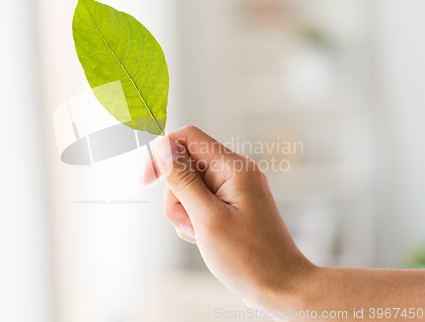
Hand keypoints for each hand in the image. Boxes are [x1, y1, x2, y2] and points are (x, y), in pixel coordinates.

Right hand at [139, 125, 314, 306]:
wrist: (279, 287)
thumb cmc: (250, 258)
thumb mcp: (208, 218)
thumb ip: (183, 180)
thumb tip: (164, 147)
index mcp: (234, 168)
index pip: (187, 137)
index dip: (162, 153)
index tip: (146, 180)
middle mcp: (234, 173)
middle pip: (184, 167)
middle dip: (176, 196)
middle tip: (192, 223)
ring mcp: (232, 190)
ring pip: (187, 188)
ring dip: (184, 213)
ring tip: (201, 235)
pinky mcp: (229, 206)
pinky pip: (198, 204)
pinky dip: (193, 221)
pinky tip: (205, 239)